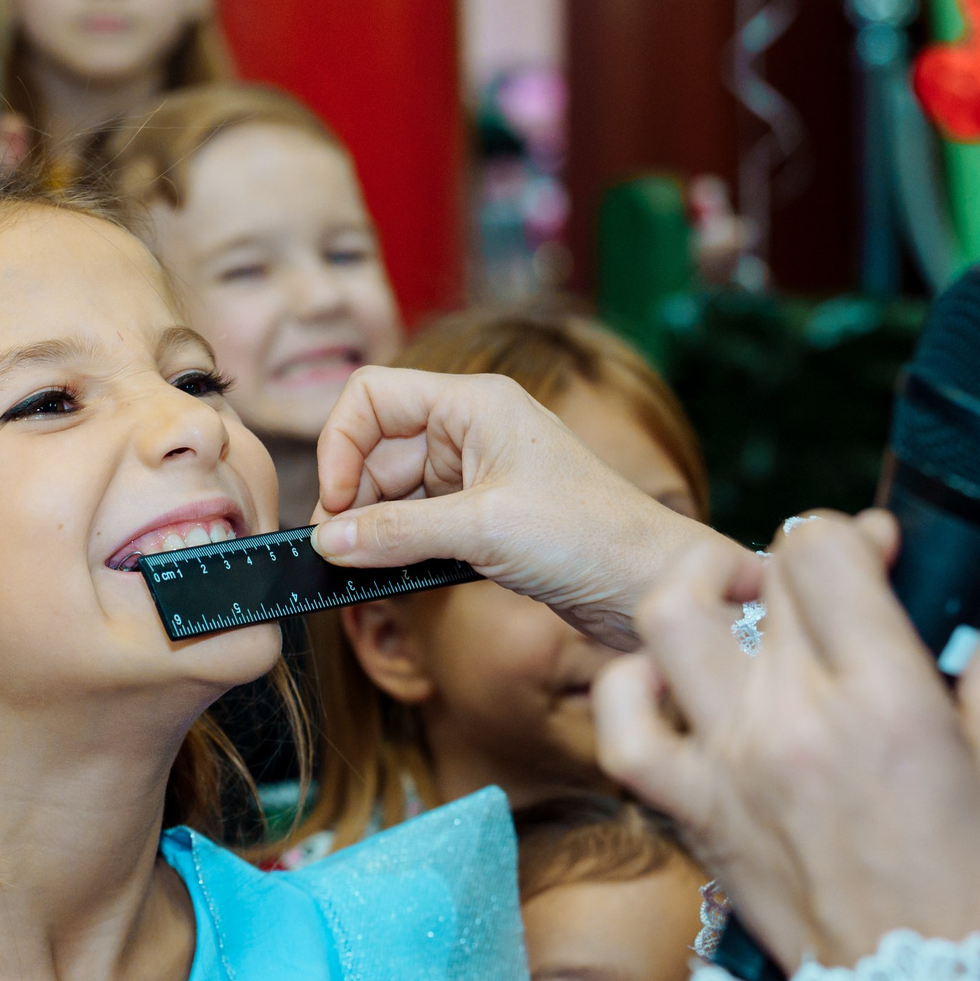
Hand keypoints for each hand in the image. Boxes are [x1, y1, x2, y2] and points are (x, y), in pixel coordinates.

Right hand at [309, 367, 739, 648]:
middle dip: (352, 497)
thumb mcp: (482, 530)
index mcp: (475, 403)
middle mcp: (473, 429)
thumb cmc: (588, 537)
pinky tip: (391, 574)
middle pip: (378, 448)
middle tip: (340, 550)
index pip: (373, 396)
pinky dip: (400, 546)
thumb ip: (395, 533)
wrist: (652, 584)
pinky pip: (421, 522)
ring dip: (374, 527)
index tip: (332, 503)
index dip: (340, 444)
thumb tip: (328, 541)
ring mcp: (479, 474)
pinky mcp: (486, 518)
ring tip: (364, 569)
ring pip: (396, 490)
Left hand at [594, 511, 979, 969]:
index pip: (820, 551)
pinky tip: (669, 680)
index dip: (846, 535)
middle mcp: (794, 720)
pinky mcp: (692, 810)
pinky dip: (629, 688)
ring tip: (735, 605)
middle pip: (759, 578)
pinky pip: (621, 727)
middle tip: (827, 591)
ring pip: (666, 622)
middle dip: (793, 563)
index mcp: (886, 700)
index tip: (874, 556)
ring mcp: (729, 763)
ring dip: (695, 593)